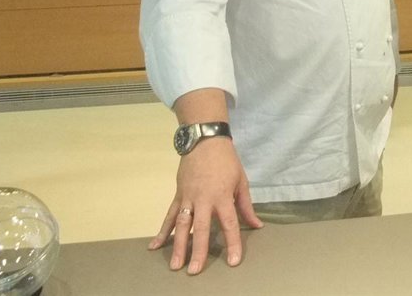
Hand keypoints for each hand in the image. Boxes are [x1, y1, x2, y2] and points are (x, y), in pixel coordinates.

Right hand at [148, 138, 262, 273]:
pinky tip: (155, 245)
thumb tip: (256, 225)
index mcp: (223, 196)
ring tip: (175, 265)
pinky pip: (169, 215)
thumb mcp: (241, 181)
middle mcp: (204, 199)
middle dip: (198, 251)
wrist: (205, 140)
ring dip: (177, 246)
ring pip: (181, 225)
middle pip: (200, 229)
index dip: (232, 243)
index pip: (229, 223)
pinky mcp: (178, 195)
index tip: (233, 261)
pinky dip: (162, 231)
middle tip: (194, 271)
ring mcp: (188, 198)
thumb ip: (246, 206)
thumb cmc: (227, 161)